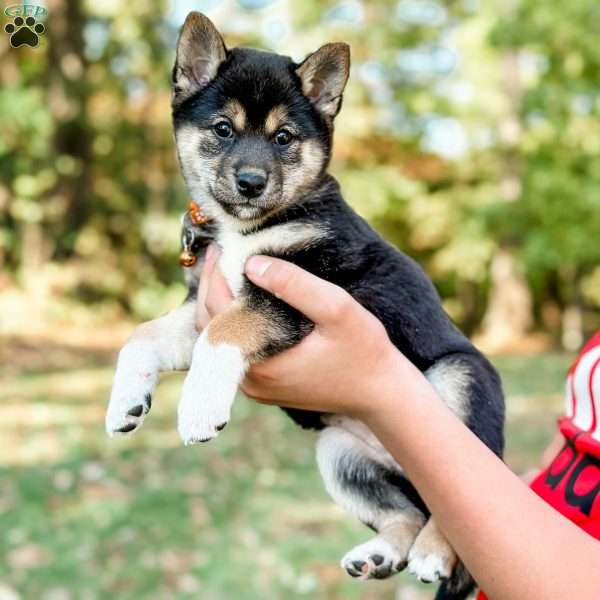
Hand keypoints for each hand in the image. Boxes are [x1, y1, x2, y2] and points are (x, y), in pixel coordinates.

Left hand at [196, 247, 409, 418]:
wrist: (381, 394)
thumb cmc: (364, 352)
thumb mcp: (337, 309)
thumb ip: (295, 285)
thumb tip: (253, 264)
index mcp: (261, 364)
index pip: (218, 313)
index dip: (214, 277)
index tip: (220, 246)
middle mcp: (250, 381)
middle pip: (210, 328)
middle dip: (210, 288)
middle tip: (218, 254)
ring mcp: (256, 387)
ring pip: (220, 340)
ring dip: (219, 305)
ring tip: (225, 272)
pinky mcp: (266, 386)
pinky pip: (236, 349)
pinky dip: (233, 322)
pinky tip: (240, 299)